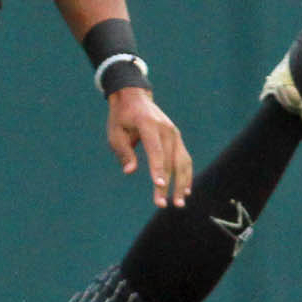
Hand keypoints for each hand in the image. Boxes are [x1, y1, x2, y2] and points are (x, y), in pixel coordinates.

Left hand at [106, 88, 192, 207]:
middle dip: (167, 183)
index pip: (155, 149)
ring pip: (182, 161)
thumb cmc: (121, 118)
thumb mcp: (115, 133)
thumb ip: (123, 152)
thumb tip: (130, 171)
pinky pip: (184, 158)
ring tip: (179, 202)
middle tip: (163, 204)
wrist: (135, 97)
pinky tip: (185, 190)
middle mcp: (166, 129)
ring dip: (182, 183)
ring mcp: (174, 133)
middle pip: (169, 160)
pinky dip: (186, 175)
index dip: (157, 168)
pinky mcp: (177, 138)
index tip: (158, 184)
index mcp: (148, 124)